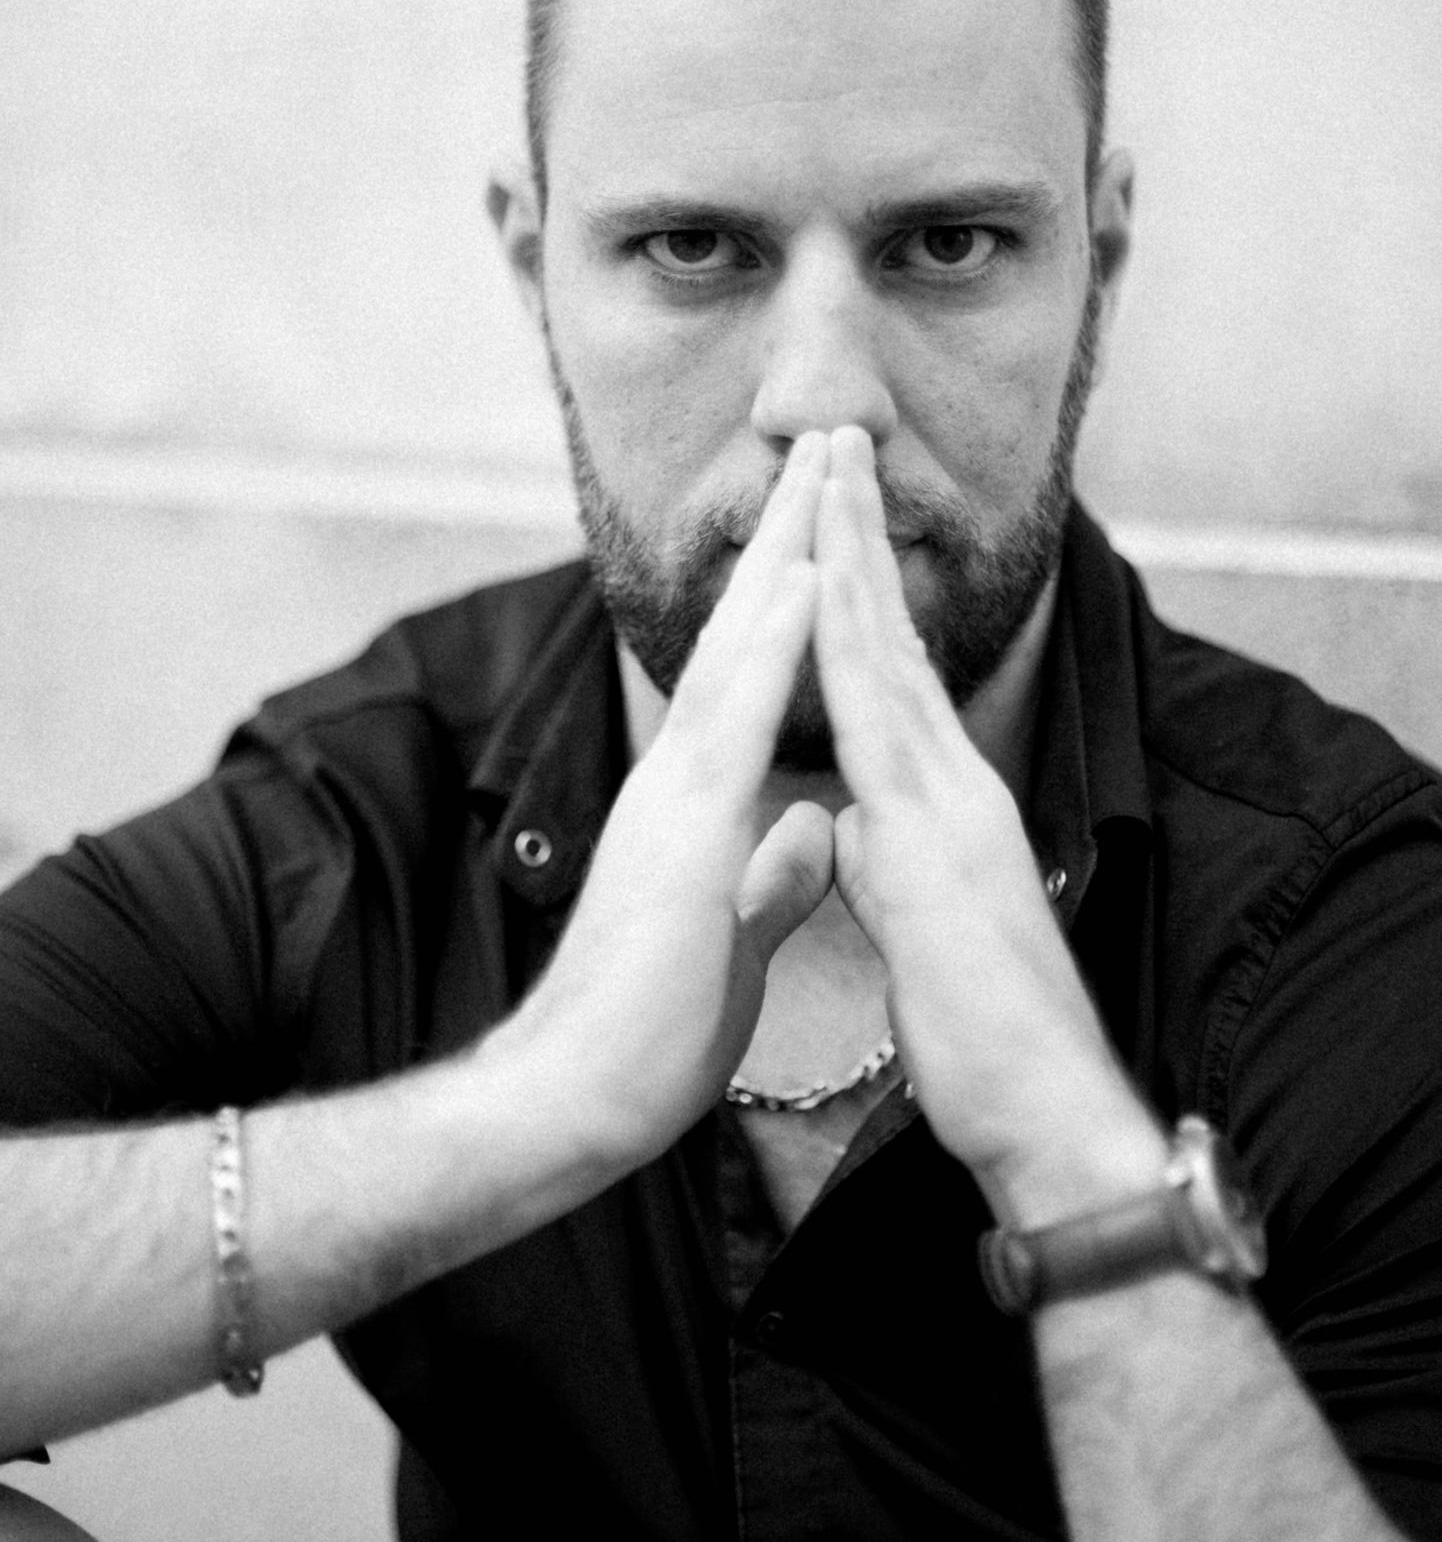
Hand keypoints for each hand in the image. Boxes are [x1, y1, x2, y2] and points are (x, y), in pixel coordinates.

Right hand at [517, 432, 834, 1170]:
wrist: (575, 1098)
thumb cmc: (649, 1026)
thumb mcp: (733, 932)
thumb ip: (771, 874)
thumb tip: (814, 832)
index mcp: (697, 798)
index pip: (752, 673)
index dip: (792, 591)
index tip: (831, 518)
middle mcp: (680, 775)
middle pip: (743, 632)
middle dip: (789, 535)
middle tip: (827, 443)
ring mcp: (675, 796)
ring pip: (736, 649)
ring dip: (784, 553)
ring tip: (823, 469)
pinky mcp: (683, 833)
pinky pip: (737, 720)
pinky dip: (774, 644)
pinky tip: (806, 581)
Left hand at [813, 427, 1160, 1221]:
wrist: (1042, 1107)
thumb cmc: (984, 1034)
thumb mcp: (917, 928)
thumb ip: (883, 864)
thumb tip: (847, 832)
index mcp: (940, 805)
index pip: (888, 676)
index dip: (856, 591)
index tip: (827, 515)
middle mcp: (951, 785)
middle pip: (890, 637)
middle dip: (856, 536)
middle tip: (835, 442)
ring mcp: (948, 803)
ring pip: (888, 653)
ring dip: (854, 555)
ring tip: (831, 468)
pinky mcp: (935, 839)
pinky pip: (880, 720)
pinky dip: (851, 644)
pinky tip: (823, 585)